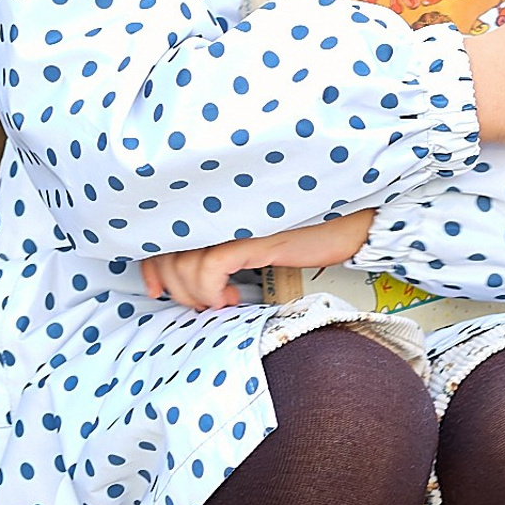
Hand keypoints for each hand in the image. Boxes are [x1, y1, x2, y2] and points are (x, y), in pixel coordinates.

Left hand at [142, 210, 375, 311]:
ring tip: (219, 301)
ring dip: (194, 293)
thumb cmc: (305, 228)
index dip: (152, 263)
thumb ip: (218, 245)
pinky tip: (227, 298)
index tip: (156, 289)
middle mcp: (214, 205)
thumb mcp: (251, 237)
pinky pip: (208, 268)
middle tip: (198, 302)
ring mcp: (230, 218)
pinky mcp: (249, 234)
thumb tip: (184, 275)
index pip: (159, 230)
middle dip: (174, 285)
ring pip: (184, 263)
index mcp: (213, 202)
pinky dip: (209, 290)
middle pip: (166, 249)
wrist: (352, 221)